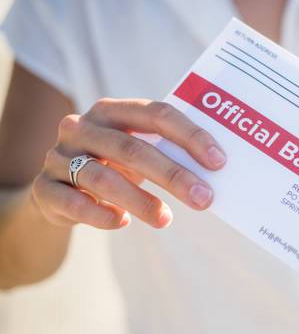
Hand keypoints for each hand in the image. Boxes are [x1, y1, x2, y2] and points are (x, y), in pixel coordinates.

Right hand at [31, 98, 225, 228]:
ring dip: (140, 201)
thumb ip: (167, 152)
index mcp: (112, 110)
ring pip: (102, 177)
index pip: (156, 114)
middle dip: (173, 175)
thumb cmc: (113, 166)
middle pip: (132, 148)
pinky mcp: (44, 189)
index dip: (190, 136)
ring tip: (166, 219)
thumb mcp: (137, 151)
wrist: (59, 191)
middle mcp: (81, 127)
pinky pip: (73, 203)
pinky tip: (122, 222)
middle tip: (204, 198)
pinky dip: (100, 214)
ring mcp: (59, 157)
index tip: (219, 162)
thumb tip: (217, 170)